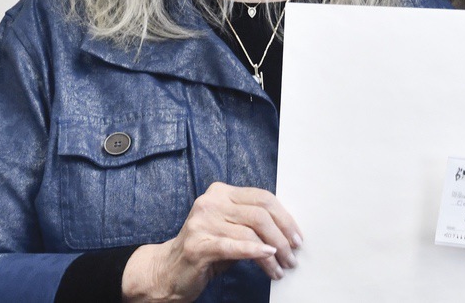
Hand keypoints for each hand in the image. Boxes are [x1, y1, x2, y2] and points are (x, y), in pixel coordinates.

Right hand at [121, 183, 300, 302]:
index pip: (262, 198)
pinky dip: (255, 252)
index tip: (297, 237)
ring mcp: (202, 222)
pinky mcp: (198, 245)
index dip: (285, 218)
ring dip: (273, 253)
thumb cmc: (205, 250)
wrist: (166, 271)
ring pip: (251, 232)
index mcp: (221, 193)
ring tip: (281, 268)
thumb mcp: (231, 230)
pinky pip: (234, 246)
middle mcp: (211, 202)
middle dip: (283, 236)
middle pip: (260, 214)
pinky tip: (269, 259)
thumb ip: (252, 224)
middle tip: (293, 255)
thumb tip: (288, 232)